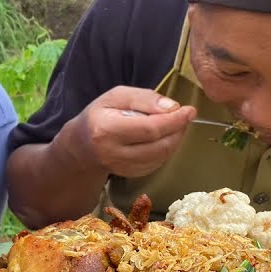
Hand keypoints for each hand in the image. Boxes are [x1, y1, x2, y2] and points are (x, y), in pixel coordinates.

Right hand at [65, 86, 196, 178]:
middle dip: (179, 129)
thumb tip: (173, 107)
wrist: (81, 146)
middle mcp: (114, 153)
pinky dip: (166, 150)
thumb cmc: (99, 116)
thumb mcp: (115, 97)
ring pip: (162, 156)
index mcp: (107, 130)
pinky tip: (162, 138)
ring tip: (174, 125)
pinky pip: (158, 163)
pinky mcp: (131, 175)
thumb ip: (144, 98)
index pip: (150, 128)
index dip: (175, 120)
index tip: (189, 110)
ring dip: (175, 140)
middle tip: (183, 116)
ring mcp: (122, 168)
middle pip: (160, 145)